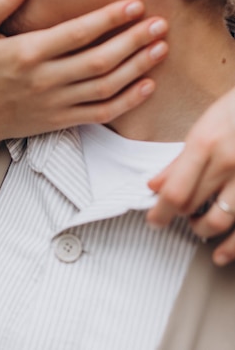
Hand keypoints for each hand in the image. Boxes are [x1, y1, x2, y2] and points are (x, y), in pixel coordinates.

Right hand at [0, 0, 167, 143]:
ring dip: (137, 68)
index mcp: (27, 53)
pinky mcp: (62, 120)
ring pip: (106, 87)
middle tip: (159, 24)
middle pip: (99, 60)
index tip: (134, 4)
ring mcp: (56, 103)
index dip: (109, 19)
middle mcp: (45, 80)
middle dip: (133, 41)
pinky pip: (101, 114)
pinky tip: (147, 85)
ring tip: (161, 48)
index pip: (76, 34)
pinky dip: (128, 101)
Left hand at [147, 85, 234, 265]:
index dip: (160, 212)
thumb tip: (154, 185)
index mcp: (204, 144)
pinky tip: (221, 254)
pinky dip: (232, 246)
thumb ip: (179, 160)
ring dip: (202, 229)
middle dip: (178, 215)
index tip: (154, 220)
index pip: (174, 190)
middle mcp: (226, 163)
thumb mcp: (204, 127)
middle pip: (192, 205)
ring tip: (197, 226)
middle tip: (174, 215)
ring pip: (219, 220)